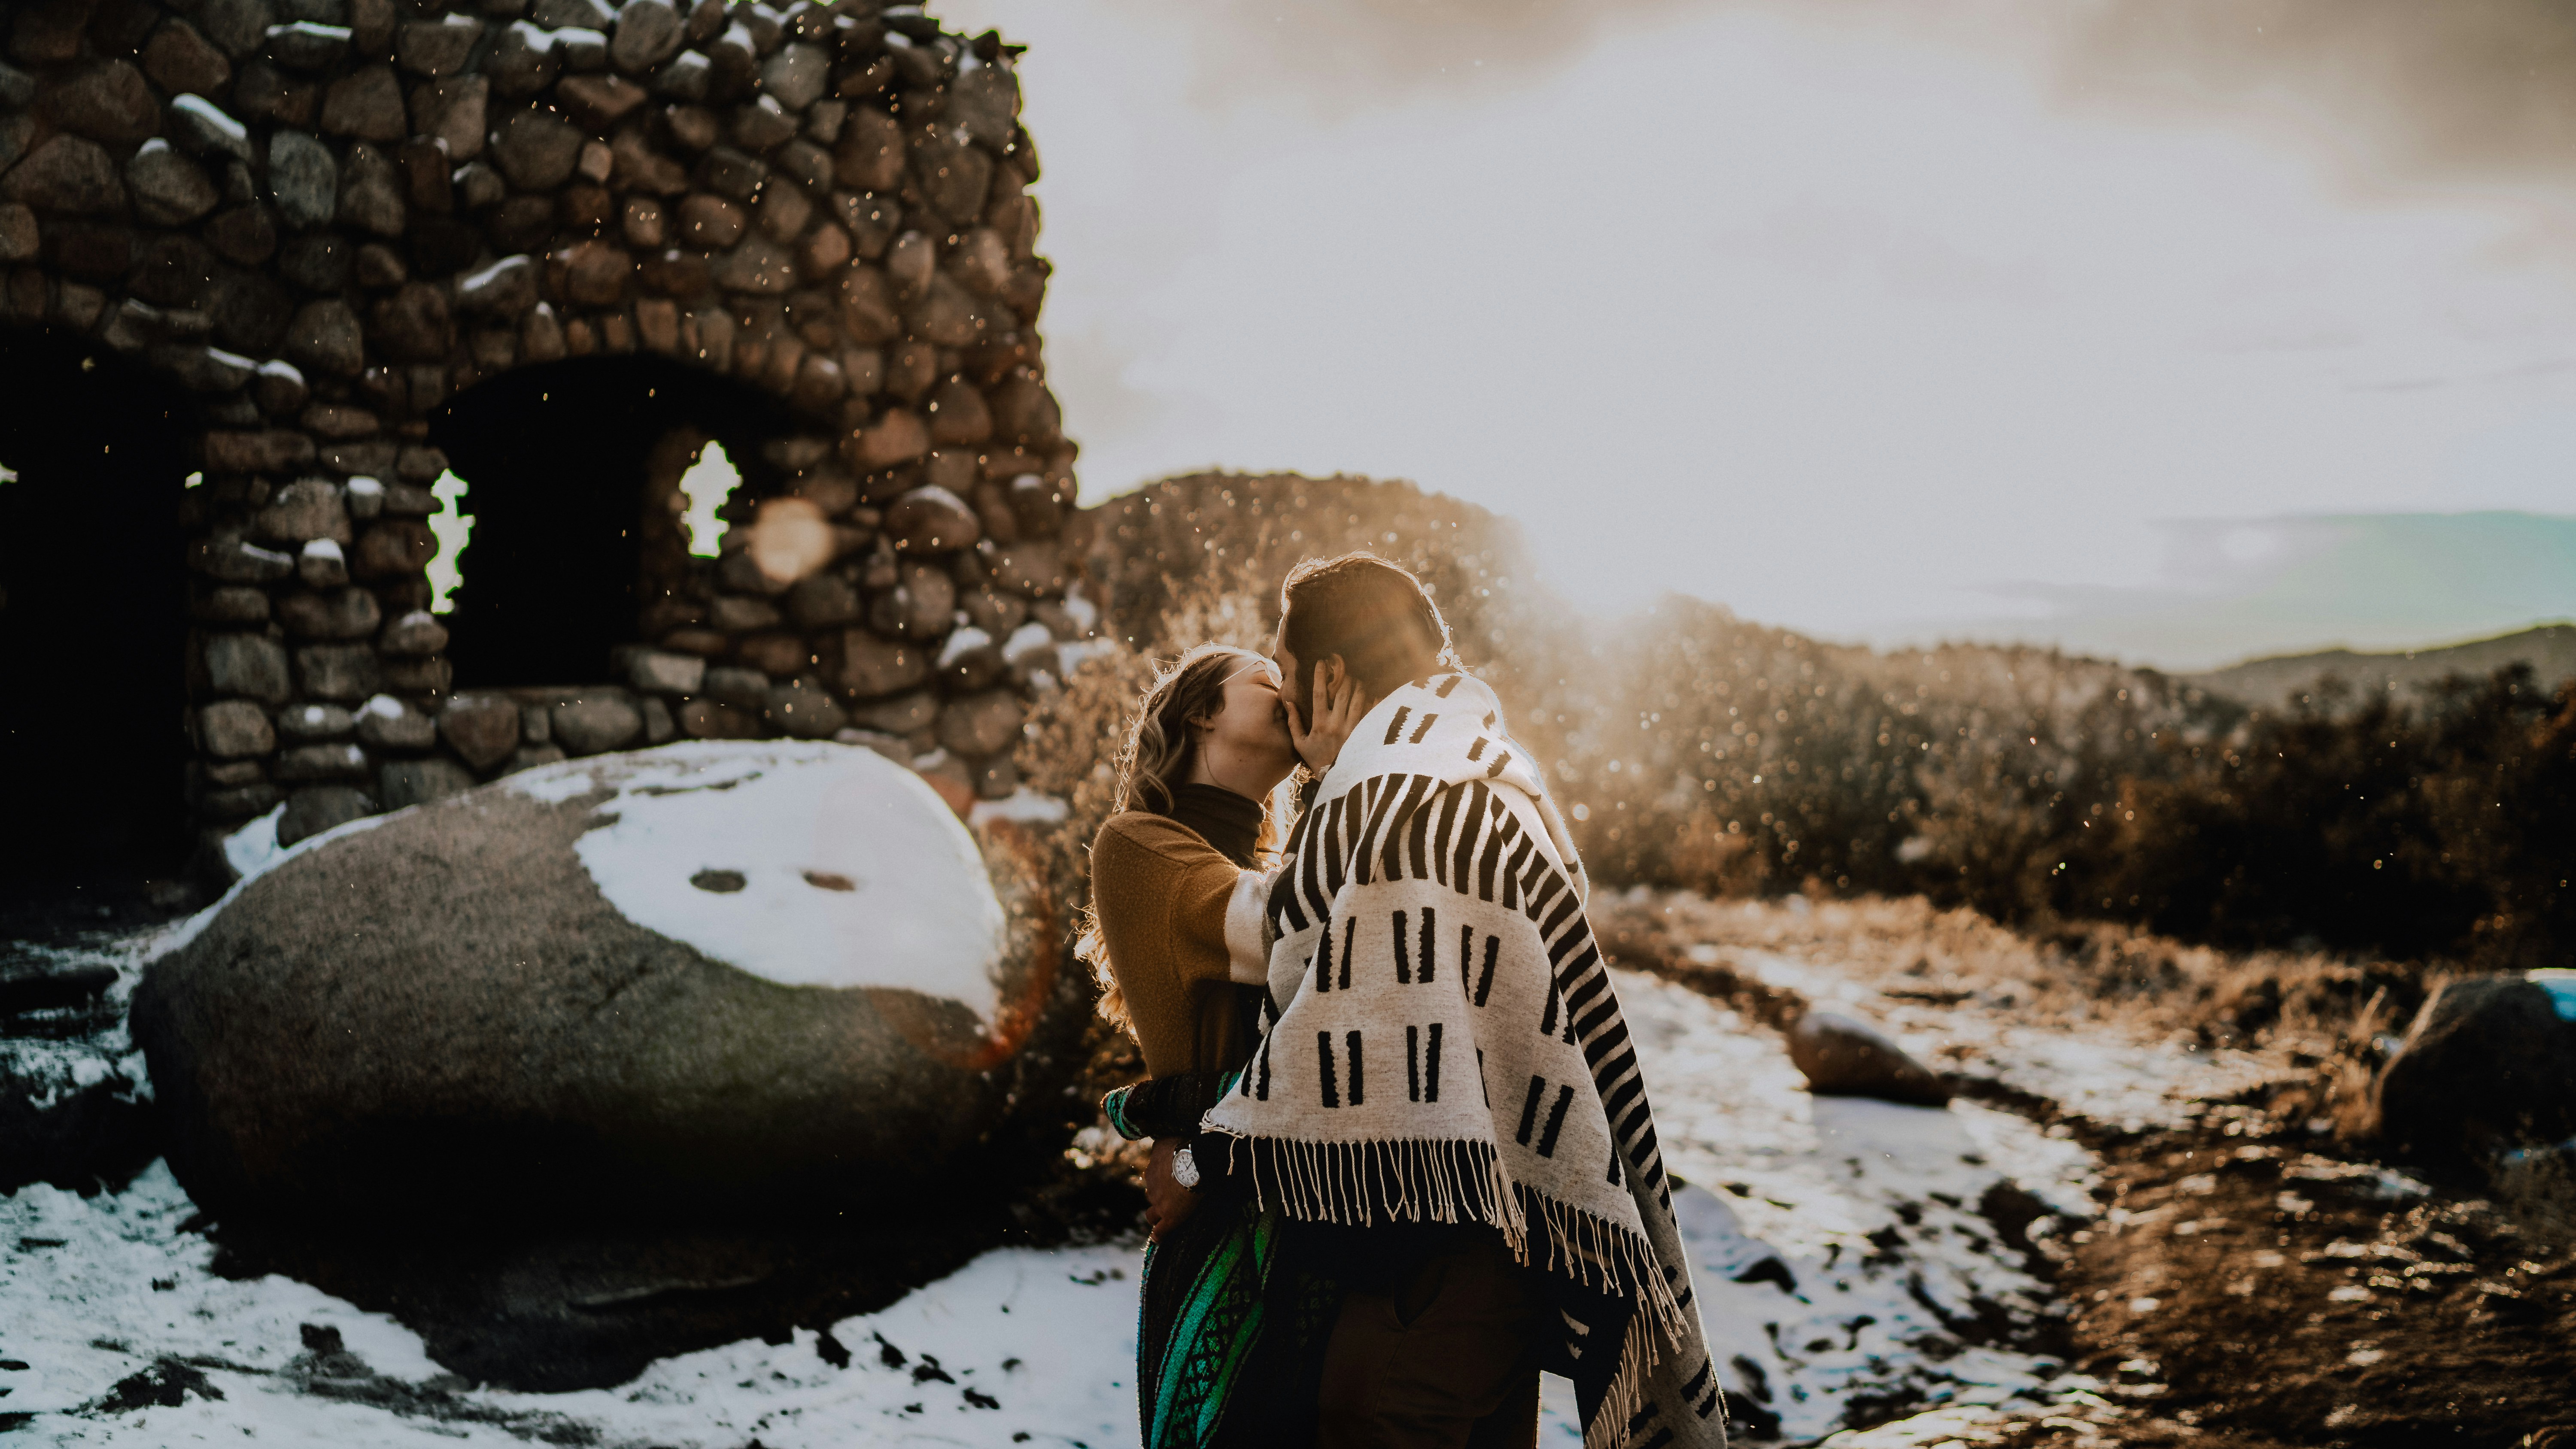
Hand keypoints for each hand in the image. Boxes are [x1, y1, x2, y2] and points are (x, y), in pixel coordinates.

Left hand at [1143, 1138, 1198, 1240]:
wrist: (1195, 1163)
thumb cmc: (1185, 1149)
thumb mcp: (1167, 1141)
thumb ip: (1161, 1144)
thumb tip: (1158, 1143)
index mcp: (1152, 1169)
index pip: (1152, 1177)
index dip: (1161, 1180)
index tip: (1169, 1180)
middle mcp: (1151, 1186)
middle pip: (1150, 1195)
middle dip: (1158, 1196)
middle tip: (1171, 1197)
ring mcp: (1159, 1203)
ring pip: (1151, 1214)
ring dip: (1156, 1215)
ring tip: (1163, 1218)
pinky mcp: (1169, 1218)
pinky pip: (1160, 1231)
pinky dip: (1158, 1235)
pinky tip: (1159, 1238)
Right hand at [1290, 656, 1365, 777]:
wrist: (1336, 778)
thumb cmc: (1316, 759)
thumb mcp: (1300, 743)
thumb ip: (1294, 722)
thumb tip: (1288, 701)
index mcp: (1320, 724)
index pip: (1319, 694)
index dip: (1320, 676)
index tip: (1321, 662)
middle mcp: (1337, 723)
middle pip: (1343, 692)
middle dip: (1344, 676)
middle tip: (1344, 667)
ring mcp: (1353, 728)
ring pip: (1359, 698)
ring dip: (1359, 684)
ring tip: (1359, 677)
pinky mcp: (1365, 732)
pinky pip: (1372, 711)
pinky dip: (1375, 699)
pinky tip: (1376, 690)